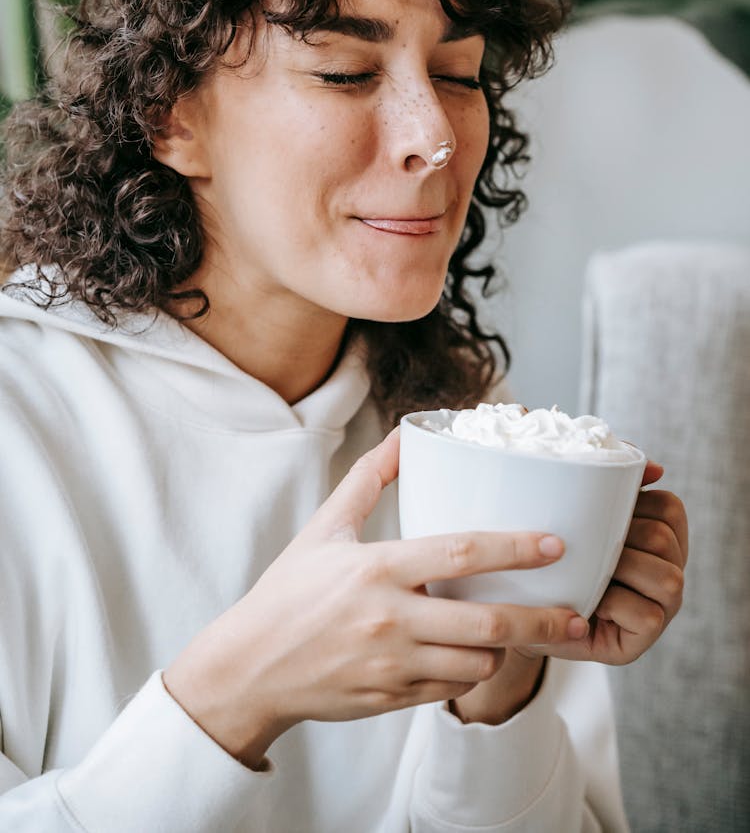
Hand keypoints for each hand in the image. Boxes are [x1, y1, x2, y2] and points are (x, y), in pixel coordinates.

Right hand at [164, 429, 586, 766]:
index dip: (514, 547)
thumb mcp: (324, 528)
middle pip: (487, 622)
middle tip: (577, 615)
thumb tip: (404, 436)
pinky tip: (471, 655)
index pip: (460, 553)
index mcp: (376, 569)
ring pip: (477, 663)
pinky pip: (450, 689)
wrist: (249, 668)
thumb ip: (368, 479)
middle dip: (541, 621)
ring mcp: (392, 665)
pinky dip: (469, 672)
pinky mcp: (391, 700)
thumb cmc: (288, 592)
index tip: (555, 544)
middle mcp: (389, 619)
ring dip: (504, 648)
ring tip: (517, 632)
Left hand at [539, 460, 687, 665]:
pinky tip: (590, 600)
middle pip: (665, 539)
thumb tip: (653, 467)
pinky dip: (615, 604)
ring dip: (622, 568)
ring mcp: (661, 608)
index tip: (600, 510)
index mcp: (659, 538)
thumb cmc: (552, 556)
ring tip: (589, 571)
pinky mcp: (643, 639)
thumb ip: (608, 483)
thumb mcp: (575, 515)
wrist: (522, 611)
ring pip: (667, 578)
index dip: (637, 502)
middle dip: (623, 537)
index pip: (670, 507)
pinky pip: (648, 615)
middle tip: (586, 544)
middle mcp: (668, 572)